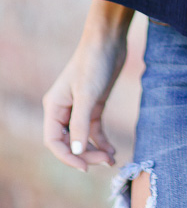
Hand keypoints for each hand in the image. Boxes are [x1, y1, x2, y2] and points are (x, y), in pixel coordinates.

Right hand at [43, 14, 130, 171]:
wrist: (109, 40)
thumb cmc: (94, 63)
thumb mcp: (87, 94)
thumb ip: (80, 124)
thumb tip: (76, 152)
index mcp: (54, 107)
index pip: (54, 141)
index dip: (67, 157)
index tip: (85, 167)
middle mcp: (63, 110)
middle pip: (69, 142)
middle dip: (84, 154)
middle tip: (104, 161)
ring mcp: (79, 108)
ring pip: (82, 138)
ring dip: (94, 151)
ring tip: (110, 159)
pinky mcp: (94, 104)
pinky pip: (94, 130)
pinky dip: (101, 141)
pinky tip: (112, 151)